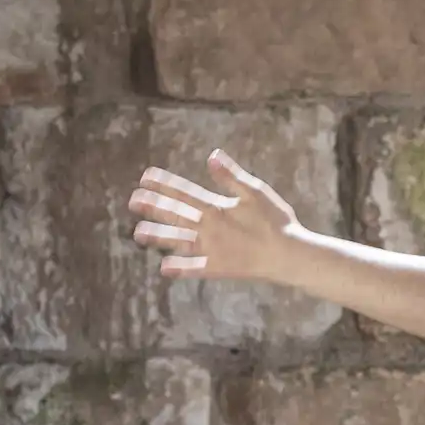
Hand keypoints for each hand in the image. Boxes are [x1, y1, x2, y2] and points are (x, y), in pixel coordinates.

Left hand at [128, 149, 302, 283]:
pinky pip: (195, 268)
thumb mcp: (257, 192)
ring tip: (138, 233)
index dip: (163, 183)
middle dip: (153, 206)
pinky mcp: (219, 268)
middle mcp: (208, 228)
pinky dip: (180, 269)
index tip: (145, 177)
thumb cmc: (277, 222)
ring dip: (158, 237)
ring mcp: (211, 249)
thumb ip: (232, 176)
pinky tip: (164, 269)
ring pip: (178, 241)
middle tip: (133, 201)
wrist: (290, 255)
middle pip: (175, 215)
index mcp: (216, 207)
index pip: (184, 192)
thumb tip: (212, 156)